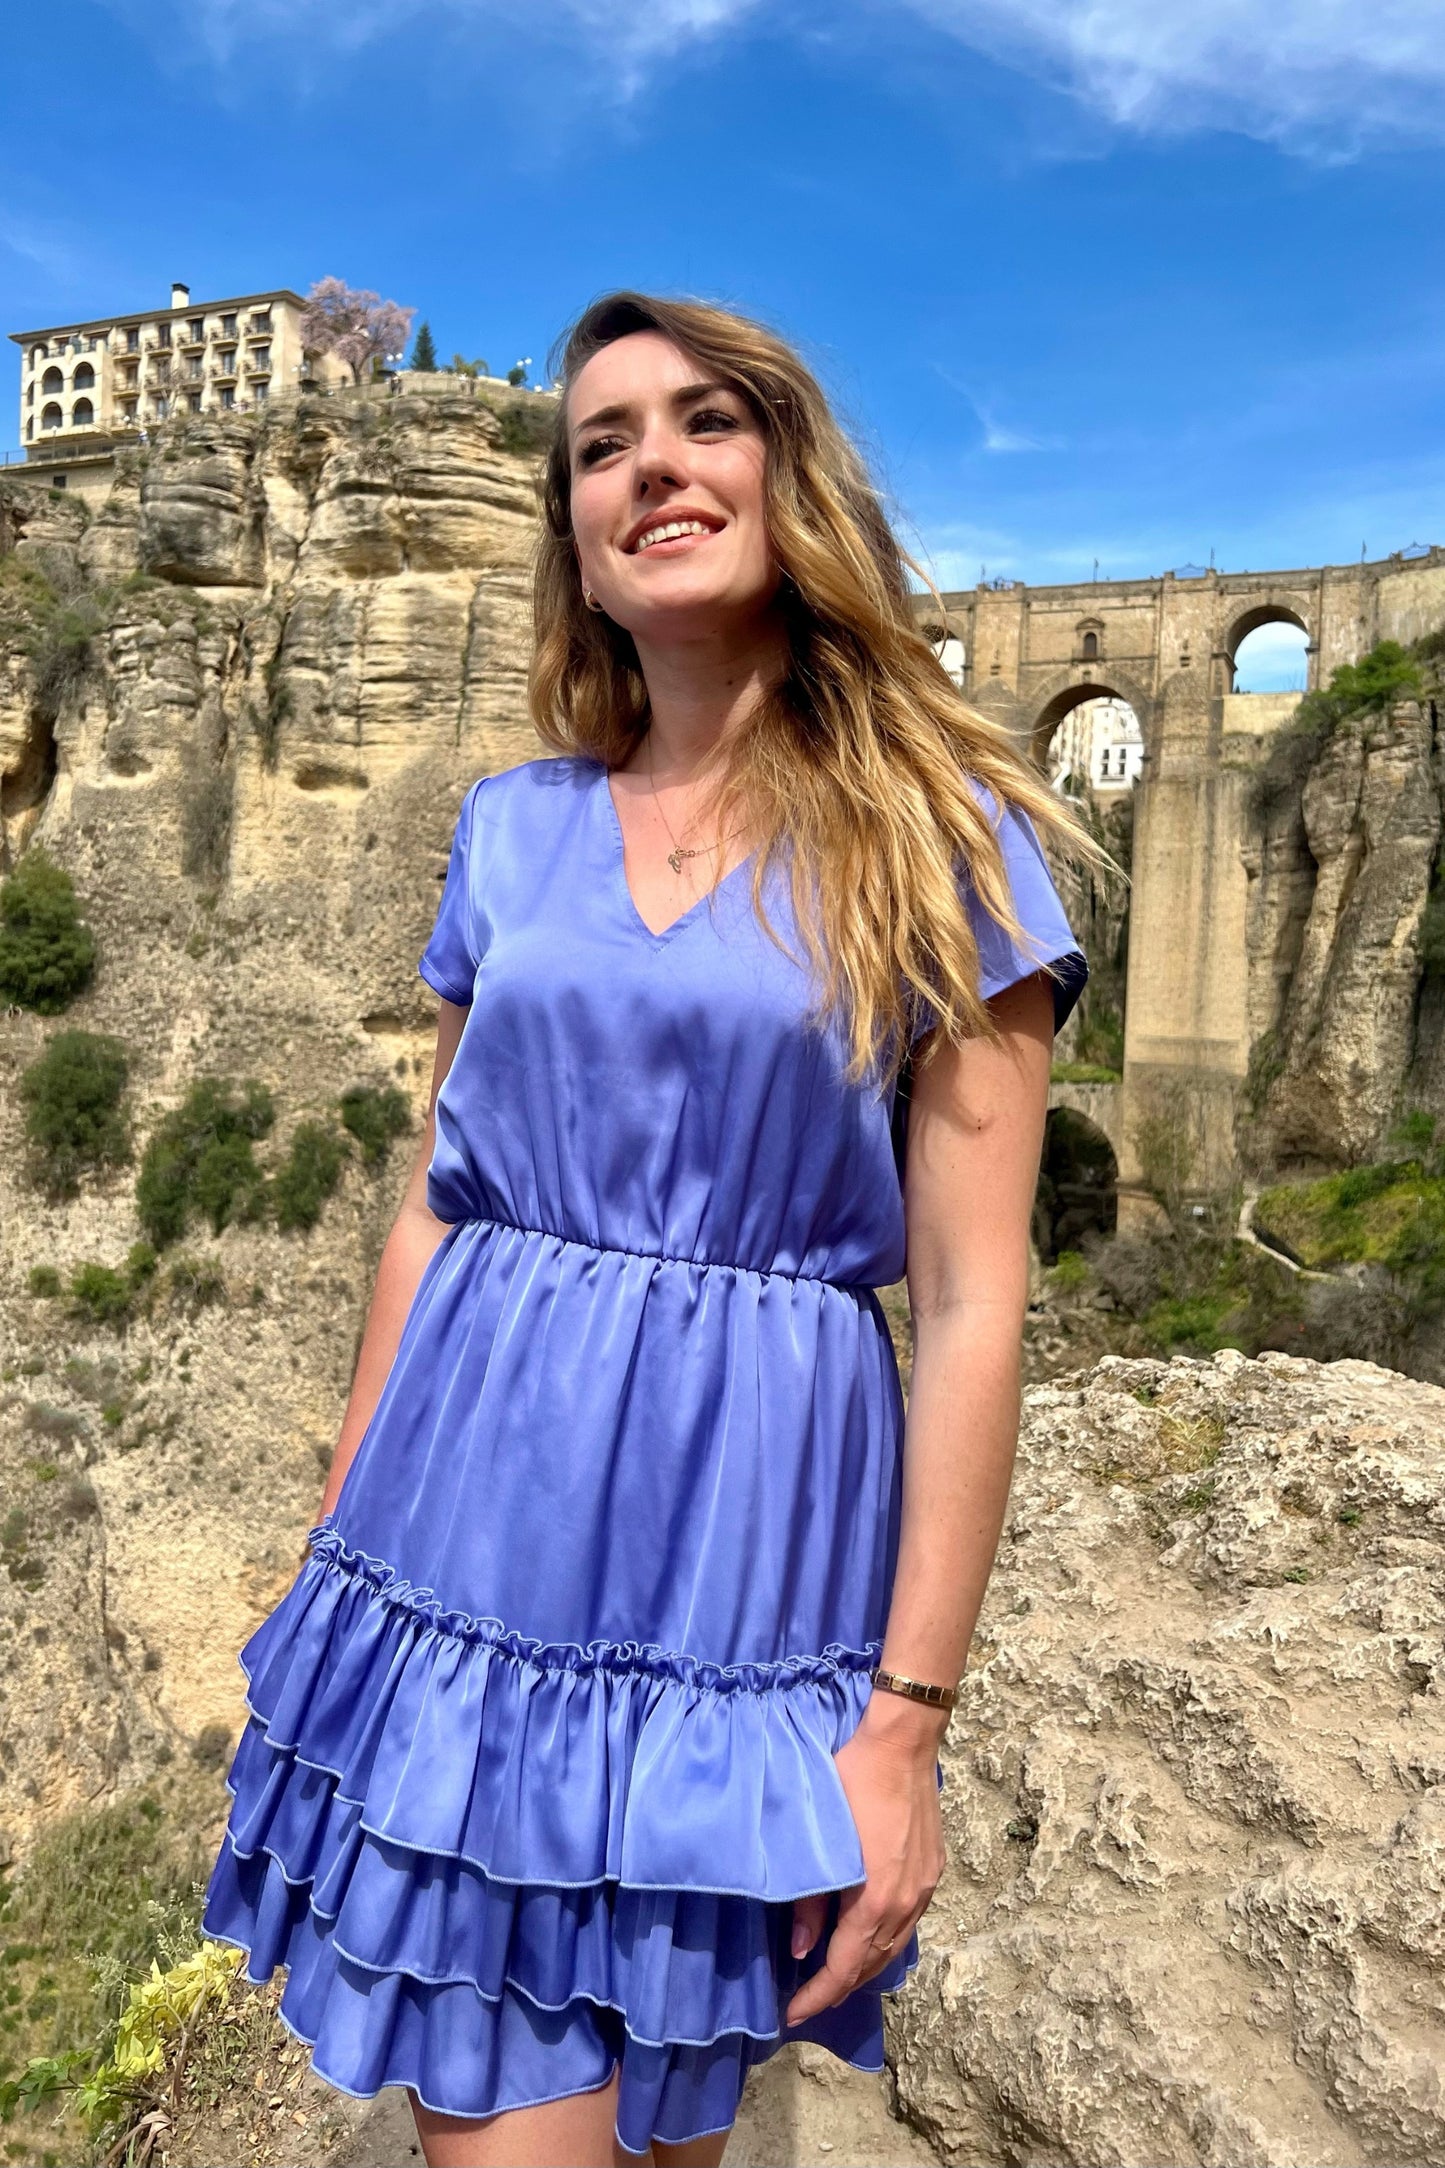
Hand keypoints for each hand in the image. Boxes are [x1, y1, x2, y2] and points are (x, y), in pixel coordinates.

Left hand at [784, 1691, 946, 2025]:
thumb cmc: (852, 1782)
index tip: (792, 2014)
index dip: (818, 1995)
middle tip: (807, 2000)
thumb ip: (809, 1899)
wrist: (902, 1743)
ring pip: (893, 1946)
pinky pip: (907, 1922)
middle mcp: (907, 1903)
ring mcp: (924, 1887)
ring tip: (833, 1977)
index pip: (845, 1967)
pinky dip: (883, 1941)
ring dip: (863, 1967)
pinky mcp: (932, 1870)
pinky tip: (867, 1937)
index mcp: (876, 1900)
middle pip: (872, 1964)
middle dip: (839, 1987)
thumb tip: (800, 1949)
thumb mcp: (820, 1840)